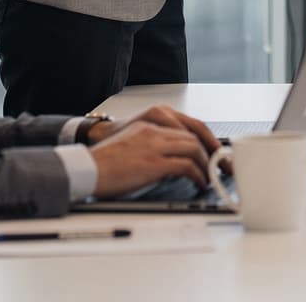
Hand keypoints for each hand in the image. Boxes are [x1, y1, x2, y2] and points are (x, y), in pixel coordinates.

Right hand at [87, 121, 213, 197]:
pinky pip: (186, 165)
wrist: (84, 169)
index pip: (188, 125)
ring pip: (194, 148)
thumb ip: (154, 145)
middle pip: (195, 135)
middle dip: (212, 151)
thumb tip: (176, 162)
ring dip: (206, 164)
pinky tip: (198, 182)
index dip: (206, 138)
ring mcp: (154, 145)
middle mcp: (154, 129)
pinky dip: (197, 174)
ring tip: (209, 176)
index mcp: (149, 122)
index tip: (215, 150)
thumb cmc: (104, 162)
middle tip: (220, 164)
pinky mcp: (153, 162)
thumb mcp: (132, 144)